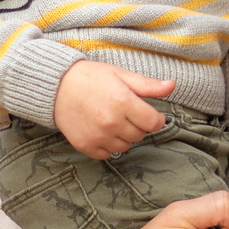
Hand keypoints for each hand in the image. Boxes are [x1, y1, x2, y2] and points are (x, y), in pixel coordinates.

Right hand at [53, 60, 174, 159]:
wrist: (56, 87)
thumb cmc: (90, 78)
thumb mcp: (121, 75)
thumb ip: (148, 85)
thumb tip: (172, 86)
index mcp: (123, 102)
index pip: (154, 123)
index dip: (156, 119)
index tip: (151, 114)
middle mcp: (112, 122)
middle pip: (140, 135)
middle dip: (138, 125)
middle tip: (126, 113)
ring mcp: (98, 136)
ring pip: (126, 146)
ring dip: (124, 136)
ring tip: (113, 120)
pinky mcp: (86, 146)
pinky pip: (108, 154)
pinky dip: (109, 145)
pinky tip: (102, 130)